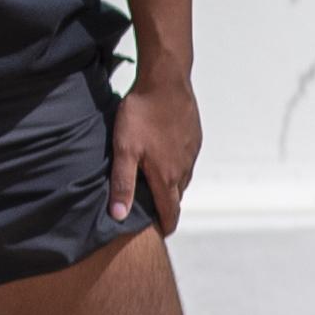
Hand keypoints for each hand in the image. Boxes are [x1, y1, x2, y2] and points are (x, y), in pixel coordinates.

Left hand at [108, 76, 200, 241]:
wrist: (166, 80)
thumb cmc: (141, 114)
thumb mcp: (124, 150)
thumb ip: (122, 184)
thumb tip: (119, 215)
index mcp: (167, 176)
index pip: (170, 211)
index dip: (166, 225)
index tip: (161, 233)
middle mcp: (184, 168)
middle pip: (178, 196)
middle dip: (168, 207)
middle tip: (155, 212)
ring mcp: (191, 152)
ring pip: (183, 178)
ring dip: (173, 186)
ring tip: (158, 187)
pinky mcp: (194, 136)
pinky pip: (187, 159)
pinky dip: (177, 166)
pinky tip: (165, 157)